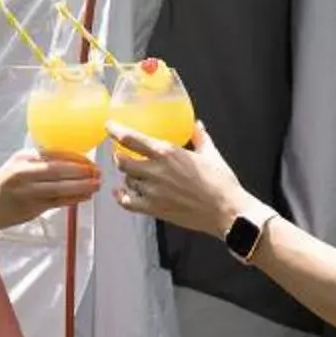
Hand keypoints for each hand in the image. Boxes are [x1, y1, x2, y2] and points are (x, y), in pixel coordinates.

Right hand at [0, 148, 101, 231]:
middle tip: (98, 173)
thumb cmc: (5, 185)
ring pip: (61, 188)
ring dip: (82, 187)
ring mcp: (27, 191)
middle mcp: (24, 173)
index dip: (76, 158)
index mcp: (23, 158)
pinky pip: (57, 202)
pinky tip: (85, 197)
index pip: (55, 154)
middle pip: (60, 170)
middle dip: (83, 172)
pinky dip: (73, 199)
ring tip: (96, 186)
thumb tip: (72, 160)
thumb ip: (40, 163)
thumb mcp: (18, 165)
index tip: (91, 161)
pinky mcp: (31, 207)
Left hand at [108, 122, 245, 237]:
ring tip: (133, 176)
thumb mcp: (211, 154)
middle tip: (122, 155)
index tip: (109, 127)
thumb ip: (199, 137)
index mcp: (167, 152)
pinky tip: (121, 193)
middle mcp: (155, 170)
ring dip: (128, 177)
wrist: (226, 211)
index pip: (130, 138)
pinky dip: (121, 197)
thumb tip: (196, 125)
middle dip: (119, 157)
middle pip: (122, 161)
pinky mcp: (154, 209)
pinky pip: (127, 202)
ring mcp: (153, 191)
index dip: (115, 131)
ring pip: (126, 180)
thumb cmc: (221, 182)